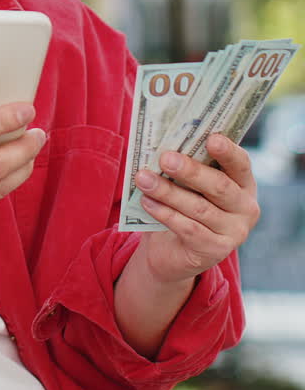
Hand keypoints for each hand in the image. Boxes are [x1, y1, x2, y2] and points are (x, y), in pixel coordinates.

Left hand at [134, 133, 260, 285]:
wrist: (177, 251)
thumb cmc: (185, 205)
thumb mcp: (192, 185)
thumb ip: (188, 167)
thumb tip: (165, 147)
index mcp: (244, 183)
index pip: (241, 163)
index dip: (227, 151)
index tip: (212, 138)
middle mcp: (245, 207)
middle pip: (219, 186)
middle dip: (190, 170)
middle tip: (165, 158)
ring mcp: (234, 232)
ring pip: (199, 208)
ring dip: (168, 191)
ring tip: (144, 179)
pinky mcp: (216, 251)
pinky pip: (188, 229)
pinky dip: (165, 214)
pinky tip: (147, 202)